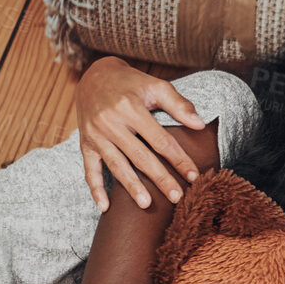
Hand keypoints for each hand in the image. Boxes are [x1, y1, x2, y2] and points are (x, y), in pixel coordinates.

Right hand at [78, 55, 206, 210]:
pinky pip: (89, 169)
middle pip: (140, 156)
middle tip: (177, 197)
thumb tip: (200, 124)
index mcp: (130, 108)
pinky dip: (95, 189)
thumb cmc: (132, 83)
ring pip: (116, 165)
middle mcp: (110, 123)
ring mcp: (95, 135)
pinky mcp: (84, 144)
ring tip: (147, 204)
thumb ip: (179, 105)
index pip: (160, 140)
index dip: (179, 159)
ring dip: (131, 186)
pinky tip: (105, 207)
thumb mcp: (156, 86)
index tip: (194, 176)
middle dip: (160, 178)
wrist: (94, 76)